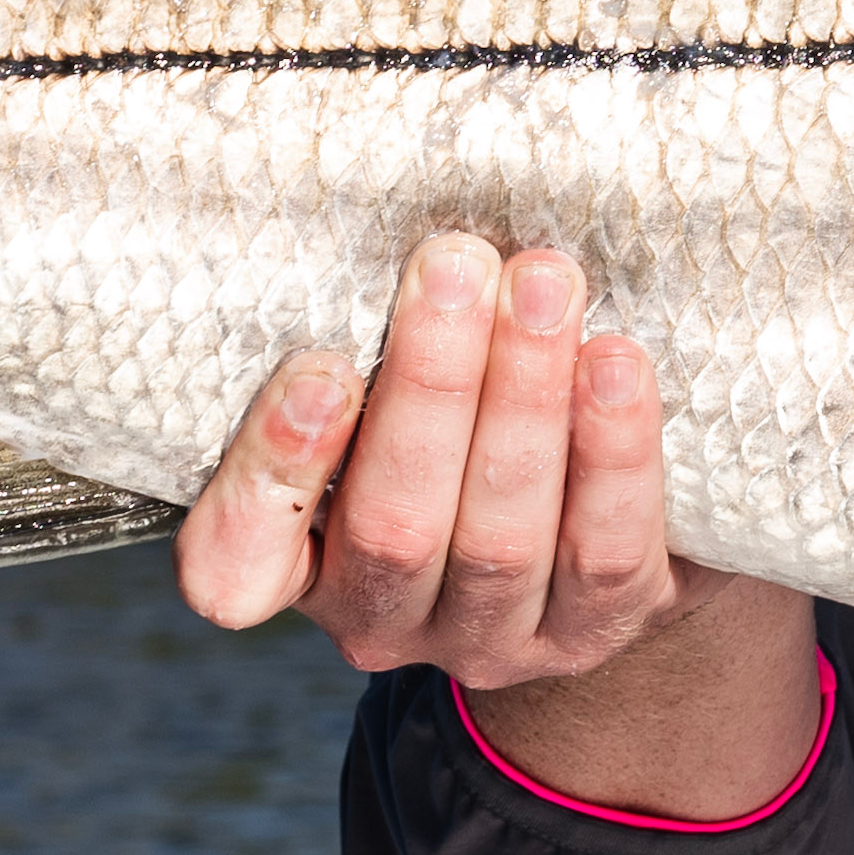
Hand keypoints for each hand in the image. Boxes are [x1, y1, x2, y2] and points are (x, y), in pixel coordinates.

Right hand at [173, 230, 822, 818]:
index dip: (271, 478)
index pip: (237, 565)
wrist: (600, 520)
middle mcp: (382, 618)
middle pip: (395, 528)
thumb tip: (388, 214)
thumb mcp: (389, 395)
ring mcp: (489, 640)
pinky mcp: (593, 635)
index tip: (321, 368)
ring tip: (544, 285)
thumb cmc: (460, 419)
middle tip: (457, 266)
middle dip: (432, 388)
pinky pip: (603, 553)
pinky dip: (611, 452)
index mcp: (299, 568)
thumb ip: (369, 344)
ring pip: (501, 540)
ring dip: (523, 400)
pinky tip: (615, 362)